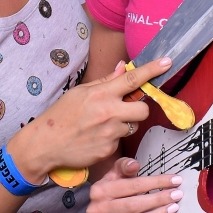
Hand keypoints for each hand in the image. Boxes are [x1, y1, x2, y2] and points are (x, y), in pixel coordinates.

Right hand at [9, 59, 170, 179]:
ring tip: (103, 125)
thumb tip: (123, 68)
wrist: (45, 144)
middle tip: (125, 109)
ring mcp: (109, 133)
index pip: (132, 79)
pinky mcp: (108, 150)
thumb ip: (105, 81)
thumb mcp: (79, 92)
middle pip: (143, 109)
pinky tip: (96, 138)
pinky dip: (112, 139)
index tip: (167, 62)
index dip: (152, 70)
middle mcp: (108, 112)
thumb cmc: (61, 115)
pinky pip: (120, 142)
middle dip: (139, 109)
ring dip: (124, 124)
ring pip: (132, 126)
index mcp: (100, 94)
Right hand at [87, 157, 182, 212]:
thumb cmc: (110, 188)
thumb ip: (124, 166)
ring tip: (173, 207)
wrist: (97, 208)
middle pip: (134, 205)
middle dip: (159, 199)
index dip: (155, 182)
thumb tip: (135, 165)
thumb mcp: (114, 173)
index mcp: (100, 190)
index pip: (132, 185)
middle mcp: (99, 209)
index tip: (173, 180)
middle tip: (176, 194)